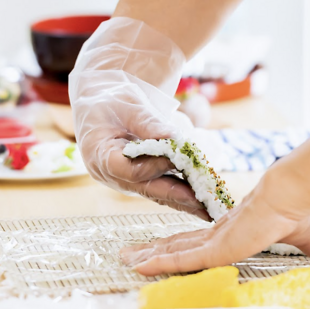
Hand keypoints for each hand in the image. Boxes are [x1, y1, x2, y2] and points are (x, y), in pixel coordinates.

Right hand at [69, 18, 207, 219]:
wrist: (102, 102)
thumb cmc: (111, 99)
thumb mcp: (128, 104)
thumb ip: (148, 122)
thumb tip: (173, 138)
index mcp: (100, 155)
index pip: (129, 170)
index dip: (154, 165)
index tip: (177, 156)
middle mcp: (112, 175)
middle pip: (147, 189)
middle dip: (178, 197)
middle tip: (204, 204)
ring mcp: (125, 180)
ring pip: (157, 193)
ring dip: (184, 201)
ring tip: (210, 209)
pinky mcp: (138, 179)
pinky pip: (161, 189)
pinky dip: (182, 193)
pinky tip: (202, 201)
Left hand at [120, 171, 309, 274]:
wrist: (294, 192)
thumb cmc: (298, 209)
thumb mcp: (307, 238)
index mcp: (234, 231)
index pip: (198, 242)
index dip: (178, 246)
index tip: (160, 249)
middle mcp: (219, 234)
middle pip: (178, 244)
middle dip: (153, 249)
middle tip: (129, 253)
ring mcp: (216, 239)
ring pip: (174, 251)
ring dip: (149, 255)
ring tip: (124, 259)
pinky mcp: (217, 246)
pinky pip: (183, 258)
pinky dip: (161, 262)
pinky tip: (141, 266)